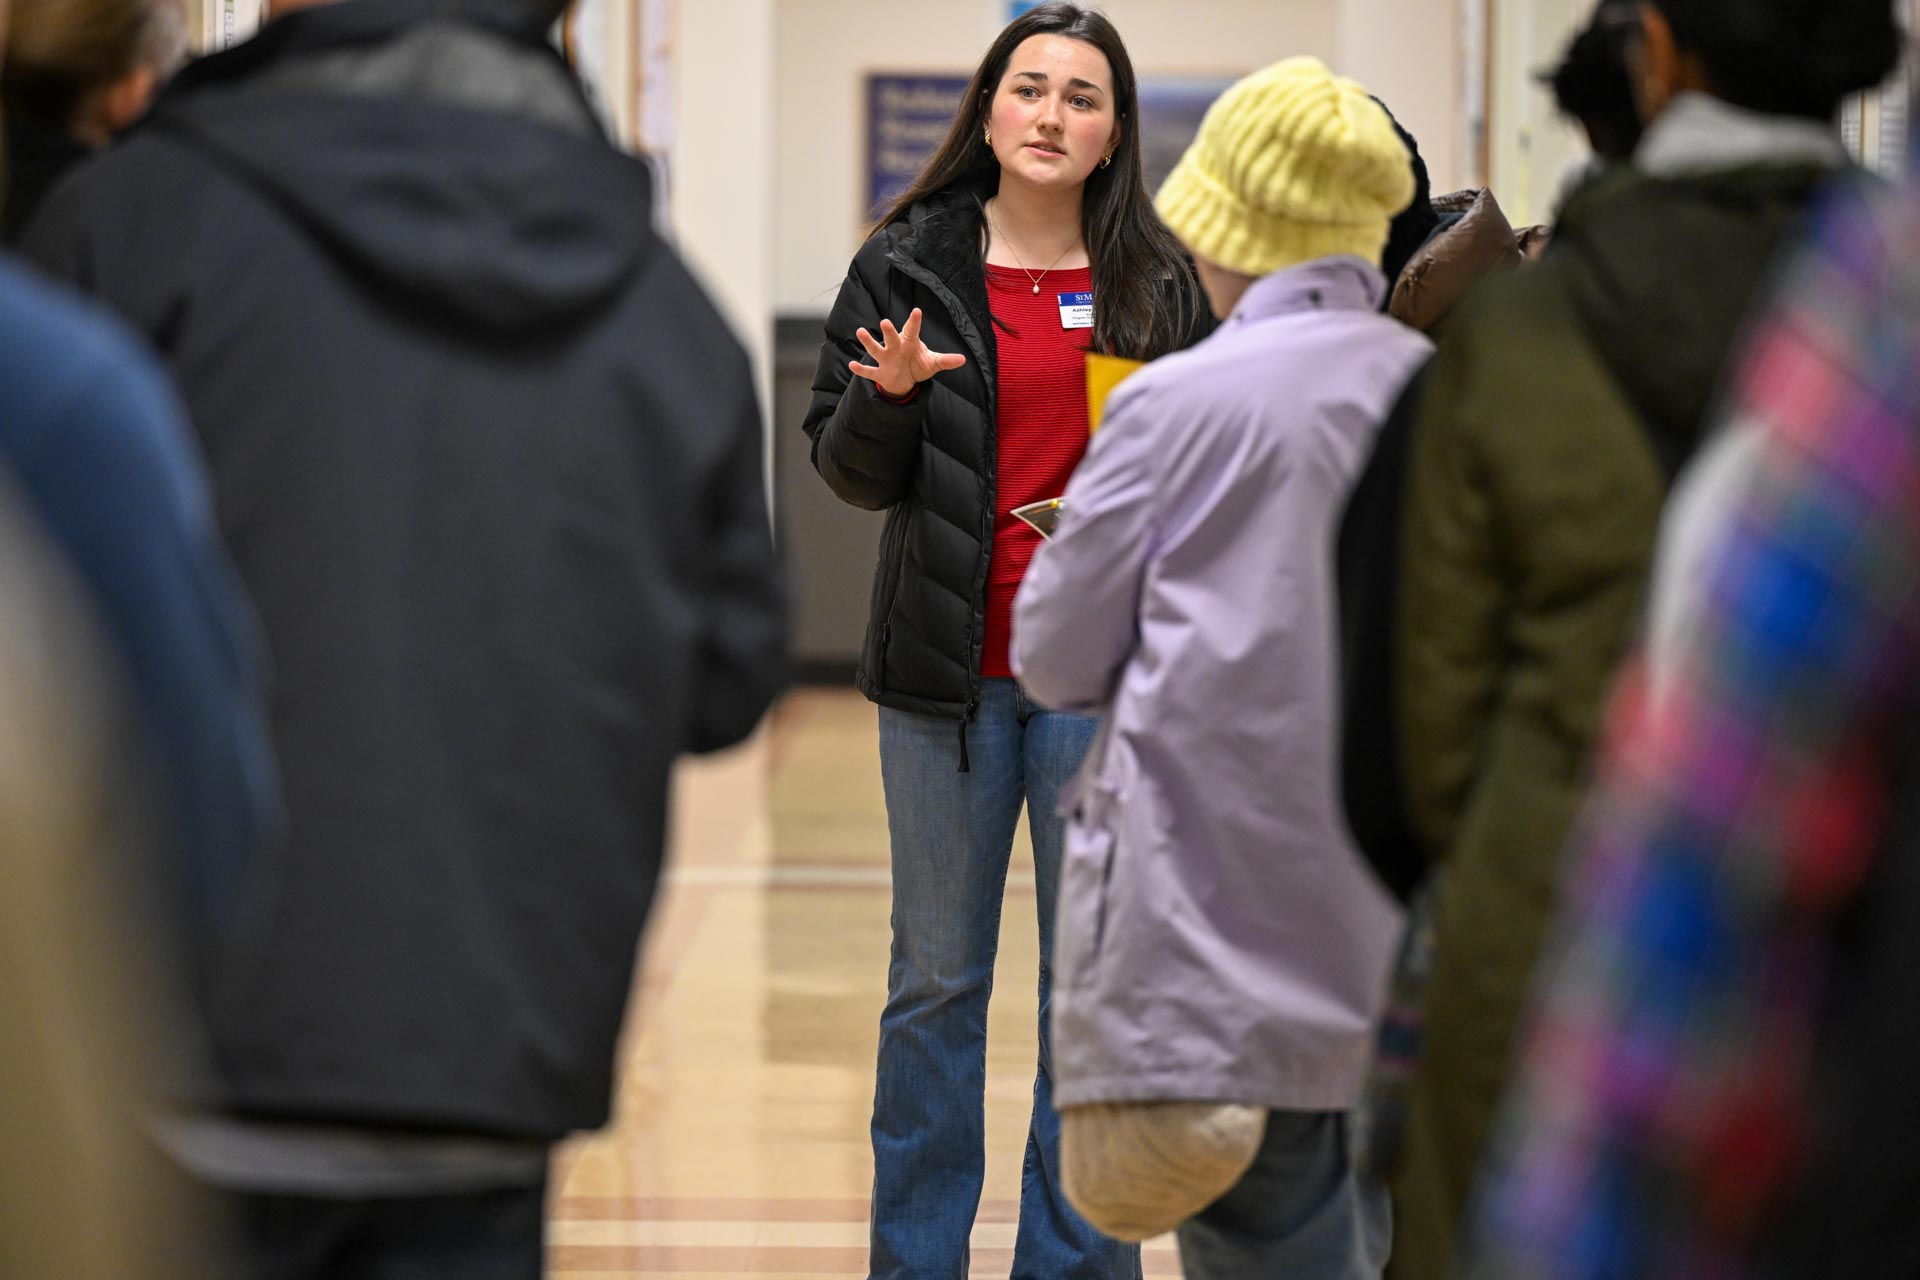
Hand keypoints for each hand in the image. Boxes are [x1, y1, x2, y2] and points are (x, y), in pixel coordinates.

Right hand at [849, 308, 966, 397]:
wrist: (904, 379)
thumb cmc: (918, 364)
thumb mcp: (933, 363)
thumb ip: (945, 360)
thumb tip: (963, 359)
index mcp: (909, 342)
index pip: (912, 330)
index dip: (914, 321)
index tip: (917, 311)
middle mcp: (895, 348)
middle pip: (891, 338)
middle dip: (888, 332)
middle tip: (885, 322)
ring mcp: (886, 360)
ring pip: (876, 350)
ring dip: (868, 342)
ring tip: (861, 332)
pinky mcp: (880, 373)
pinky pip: (869, 372)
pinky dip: (861, 370)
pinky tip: (852, 366)